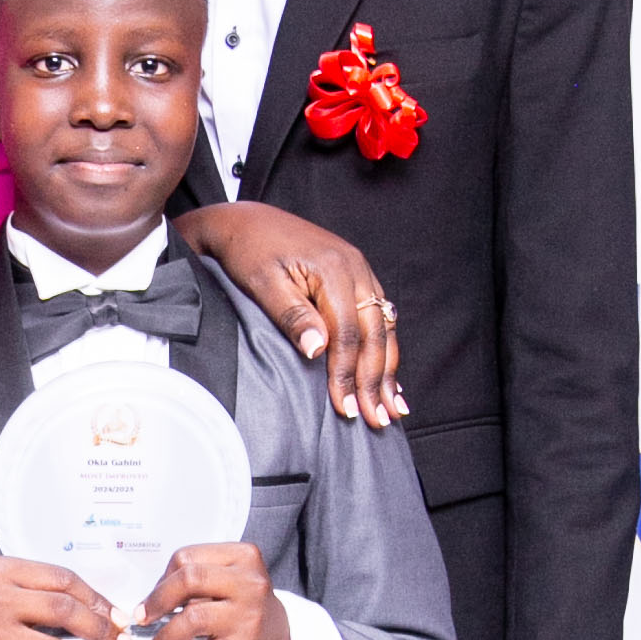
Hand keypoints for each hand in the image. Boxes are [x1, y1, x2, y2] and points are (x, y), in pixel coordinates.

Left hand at [132, 545, 291, 639]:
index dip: (162, 579)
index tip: (152, 596)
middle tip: (141, 619)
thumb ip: (196, 580)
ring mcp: (247, 618)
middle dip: (156, 601)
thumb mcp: (231, 580)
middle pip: (188, 580)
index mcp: (243, 558)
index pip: (187, 557)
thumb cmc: (244, 610)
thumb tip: (149, 601)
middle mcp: (250, 584)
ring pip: (188, 620)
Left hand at [174, 200, 409, 432]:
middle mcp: (356, 269)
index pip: (348, 334)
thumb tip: (318, 349)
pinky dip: (385, 350)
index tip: (346, 408)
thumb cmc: (249, 251)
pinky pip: (379, 319)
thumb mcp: (263, 283)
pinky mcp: (357, 278)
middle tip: (378, 419)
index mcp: (334, 269)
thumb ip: (292, 315)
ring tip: (393, 407)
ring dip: (388, 370)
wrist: (246, 220)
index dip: (348, 374)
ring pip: (384, 328)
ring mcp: (360, 272)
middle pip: (375, 334)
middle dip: (376, 381)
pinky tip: (389, 376)